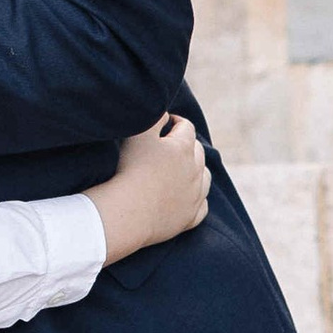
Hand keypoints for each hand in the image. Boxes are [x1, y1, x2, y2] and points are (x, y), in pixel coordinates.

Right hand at [89, 114, 209, 262]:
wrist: (128, 212)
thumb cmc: (130, 169)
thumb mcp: (138, 134)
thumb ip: (153, 117)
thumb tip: (164, 113)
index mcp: (184, 148)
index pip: (186, 127)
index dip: (176, 122)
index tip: (166, 123)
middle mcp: (195, 171)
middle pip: (198, 152)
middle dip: (187, 144)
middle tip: (170, 145)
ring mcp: (195, 197)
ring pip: (205, 178)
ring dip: (197, 171)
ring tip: (183, 169)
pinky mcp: (190, 218)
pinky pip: (202, 208)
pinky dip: (197, 200)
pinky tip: (188, 197)